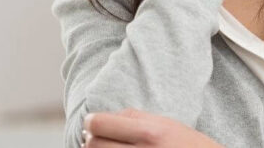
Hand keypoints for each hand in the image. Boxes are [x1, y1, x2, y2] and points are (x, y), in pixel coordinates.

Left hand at [82, 109, 223, 147]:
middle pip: (94, 143)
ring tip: (108, 147)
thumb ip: (139, 118)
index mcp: (151, 133)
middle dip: (93, 139)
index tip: (94, 123)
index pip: (100, 124)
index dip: (93, 122)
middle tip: (100, 137)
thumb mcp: (170, 126)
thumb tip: (106, 118)